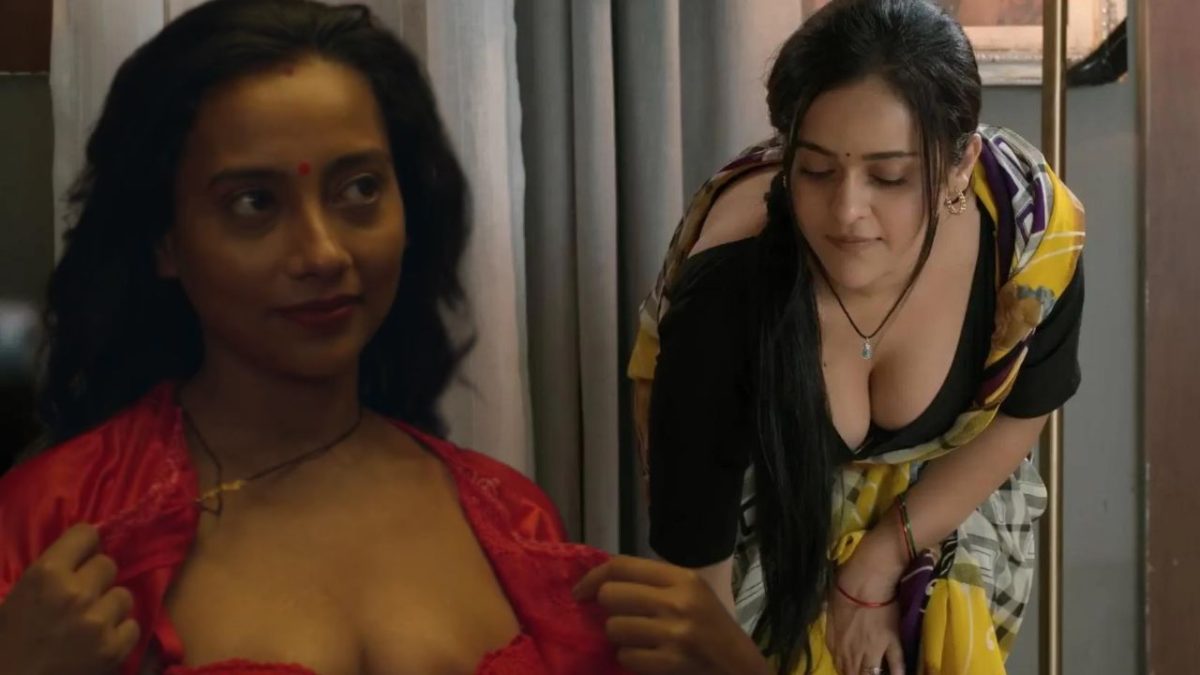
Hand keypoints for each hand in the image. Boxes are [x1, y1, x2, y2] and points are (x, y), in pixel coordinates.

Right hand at [0, 523, 139, 674]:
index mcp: (45, 574)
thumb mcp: (17, 598)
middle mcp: (76, 592)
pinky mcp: (115, 648)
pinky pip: (132, 626)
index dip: (85, 546)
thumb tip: (79, 555)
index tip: (82, 558)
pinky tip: (99, 644)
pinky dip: (119, 635)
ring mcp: (98, 621)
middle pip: (108, 564)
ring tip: (90, 624)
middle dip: (96, 580)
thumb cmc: (6, 644)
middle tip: (82, 598)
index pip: (86, 534)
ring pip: (124, 595)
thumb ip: (50, 574)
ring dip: (110, 608)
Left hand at [573, 555, 768, 674]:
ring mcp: (674, 633)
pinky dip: (632, 659)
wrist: (740, 667)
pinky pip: (626, 656)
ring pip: (614, 628)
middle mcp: (678, 601)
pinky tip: (649, 658)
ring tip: (641, 640)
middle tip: (623, 618)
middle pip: (611, 595)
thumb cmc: (712, 627)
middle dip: (609, 610)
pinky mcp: (670, 663)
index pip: (622, 566)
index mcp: (683, 578)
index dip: (593, 577)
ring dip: (620, 638)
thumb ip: (653, 583)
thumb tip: (601, 580)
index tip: (580, 592)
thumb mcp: (691, 593)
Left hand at [825, 536, 906, 674]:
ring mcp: (873, 650)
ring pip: (871, 674)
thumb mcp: (829, 608)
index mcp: (835, 642)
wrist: (865, 582)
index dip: (845, 670)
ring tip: (877, 674)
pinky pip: (896, 664)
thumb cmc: (843, 588)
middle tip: (861, 673)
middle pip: (853, 673)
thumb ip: (832, 627)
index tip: (850, 670)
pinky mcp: (891, 643)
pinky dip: (898, 673)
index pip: (840, 665)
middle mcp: (852, 651)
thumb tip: (835, 631)